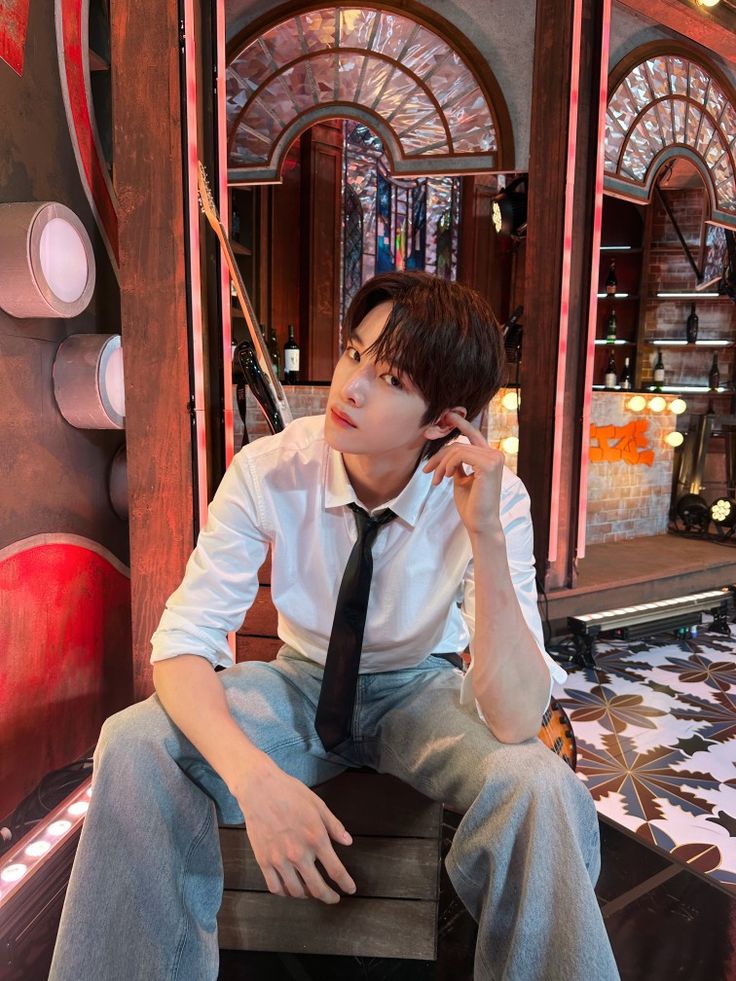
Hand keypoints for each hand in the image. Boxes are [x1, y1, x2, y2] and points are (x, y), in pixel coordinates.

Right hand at [235, 759, 355, 903]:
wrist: (260, 789)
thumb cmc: (291, 793)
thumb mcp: (318, 805)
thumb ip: (334, 826)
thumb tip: (348, 842)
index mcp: (316, 838)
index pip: (336, 871)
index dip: (346, 884)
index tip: (350, 890)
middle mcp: (299, 853)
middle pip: (317, 888)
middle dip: (328, 897)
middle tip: (333, 899)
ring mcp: (279, 859)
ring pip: (295, 891)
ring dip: (307, 896)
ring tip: (311, 892)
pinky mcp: (263, 860)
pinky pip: (274, 887)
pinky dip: (284, 893)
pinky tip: (290, 889)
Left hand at [422, 411, 503, 535]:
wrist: (480, 524)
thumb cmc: (472, 505)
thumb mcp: (462, 480)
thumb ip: (458, 465)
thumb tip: (449, 455)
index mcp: (490, 457)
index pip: (474, 434)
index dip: (460, 423)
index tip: (447, 415)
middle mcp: (495, 454)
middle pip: (459, 444)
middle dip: (439, 456)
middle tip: (426, 470)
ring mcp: (494, 458)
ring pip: (457, 449)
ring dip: (441, 465)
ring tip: (435, 480)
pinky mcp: (488, 465)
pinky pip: (460, 455)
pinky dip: (447, 465)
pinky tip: (445, 477)